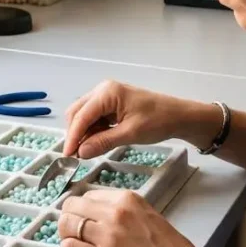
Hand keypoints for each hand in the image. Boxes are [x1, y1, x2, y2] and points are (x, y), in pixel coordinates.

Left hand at [58, 189, 215, 246]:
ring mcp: (107, 236)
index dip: (81, 208)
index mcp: (127, 199)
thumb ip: (123, 210)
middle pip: (71, 207)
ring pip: (66, 225)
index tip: (82, 218)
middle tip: (71, 231)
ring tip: (72, 242)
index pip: (87, 195)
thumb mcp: (148, 215)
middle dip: (67, 218)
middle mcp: (115, 213)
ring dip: (65, 234)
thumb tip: (96, 212)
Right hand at [62, 81, 220, 158]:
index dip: (72, 137)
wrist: (178, 116)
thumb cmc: (158, 121)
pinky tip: (96, 143)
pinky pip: (94, 118)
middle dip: (75, 134)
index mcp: (107, 92)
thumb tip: (81, 152)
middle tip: (76, 155)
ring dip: (83, 133)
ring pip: (84, 116)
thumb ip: (103, 142)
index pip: (81, 116)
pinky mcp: (110, 104)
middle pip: (77, 113)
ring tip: (87, 152)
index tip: (67, 155)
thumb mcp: (130, 134)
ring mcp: (106, 96)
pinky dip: (92, 131)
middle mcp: (102, 90)